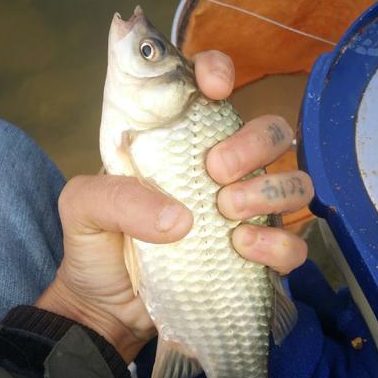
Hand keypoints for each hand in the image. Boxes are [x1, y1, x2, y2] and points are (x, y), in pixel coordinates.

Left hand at [36, 51, 312, 362]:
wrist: (106, 306)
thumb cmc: (95, 245)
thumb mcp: (83, 207)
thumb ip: (116, 195)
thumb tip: (181, 218)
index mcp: (178, 143)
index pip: (209, 88)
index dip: (219, 71)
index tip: (215, 87)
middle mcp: (219, 170)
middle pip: (271, 132)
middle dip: (253, 144)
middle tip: (215, 172)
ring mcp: (242, 211)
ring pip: (294, 182)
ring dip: (268, 190)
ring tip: (226, 213)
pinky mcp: (255, 255)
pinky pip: (292, 243)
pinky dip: (277, 244)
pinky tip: (241, 248)